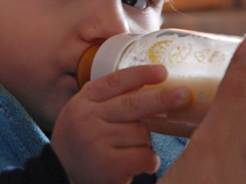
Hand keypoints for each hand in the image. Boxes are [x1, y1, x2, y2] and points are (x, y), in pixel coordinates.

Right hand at [51, 64, 191, 183]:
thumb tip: (154, 86)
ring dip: (145, 142)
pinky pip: (143, 156)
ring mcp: (97, 141)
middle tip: (185, 94)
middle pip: (132, 104)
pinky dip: (148, 160)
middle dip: (162, 99)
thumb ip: (110, 100)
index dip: (141, 74)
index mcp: (85, 100)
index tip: (162, 71)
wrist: (60, 173)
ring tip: (130, 150)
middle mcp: (88, 117)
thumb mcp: (85, 112)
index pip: (115, 82)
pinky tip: (138, 164)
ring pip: (141, 133)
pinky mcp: (107, 164)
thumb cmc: (83, 140)